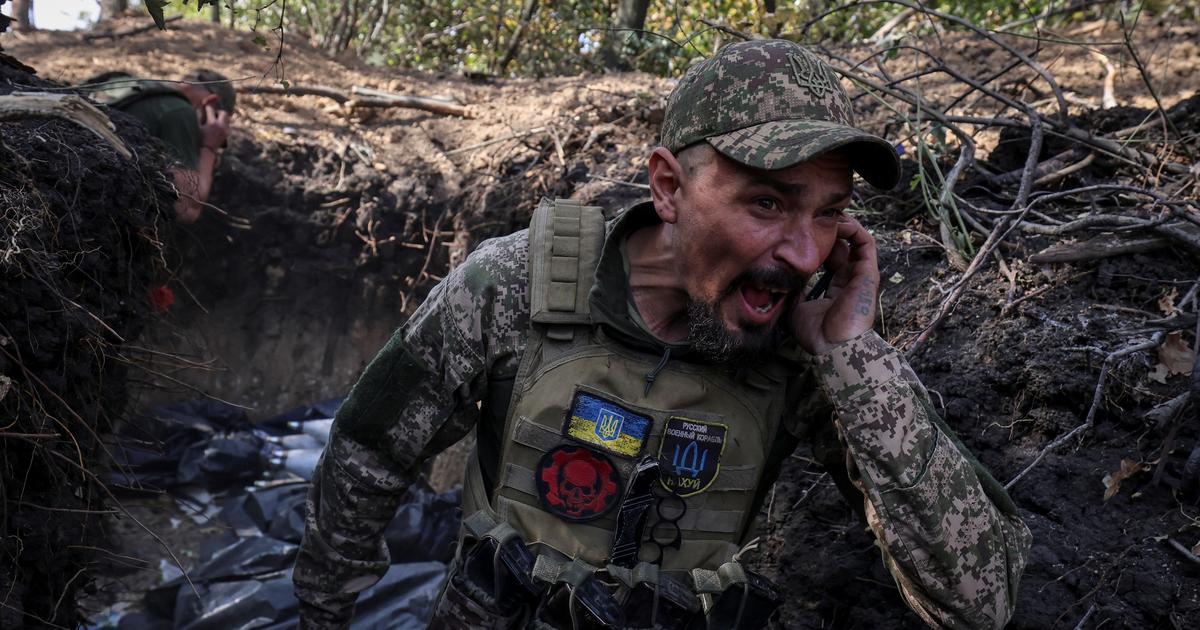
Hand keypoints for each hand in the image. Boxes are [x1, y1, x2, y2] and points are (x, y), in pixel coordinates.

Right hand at [198, 104, 230, 150]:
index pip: (211, 109)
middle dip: (217, 111)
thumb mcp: (197, 127)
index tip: (204, 106)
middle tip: (212, 114)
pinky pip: (227, 124)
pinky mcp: (227, 134)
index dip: (207, 107)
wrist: (206, 151)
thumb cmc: (198, 138)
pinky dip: (222, 123)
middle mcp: (221, 126)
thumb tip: (199, 108)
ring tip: (213, 121)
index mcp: (212, 123)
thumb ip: (198, 116)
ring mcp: (225, 130)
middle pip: (223, 113)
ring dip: (220, 117)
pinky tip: (215, 127)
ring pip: (227, 118)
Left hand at [789, 216, 879, 354]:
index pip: (829, 258)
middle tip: (809, 219)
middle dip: (827, 230)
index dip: (817, 243)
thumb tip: (781, 276)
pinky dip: (852, 228)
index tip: (799, 234)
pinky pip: (865, 241)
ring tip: (822, 216)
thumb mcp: (797, 307)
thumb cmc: (816, 334)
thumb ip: (793, 290)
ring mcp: (860, 275)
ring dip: (840, 224)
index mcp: (836, 288)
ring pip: (855, 239)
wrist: (833, 347)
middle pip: (842, 245)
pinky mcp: (868, 272)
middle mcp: (850, 279)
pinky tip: (834, 223)